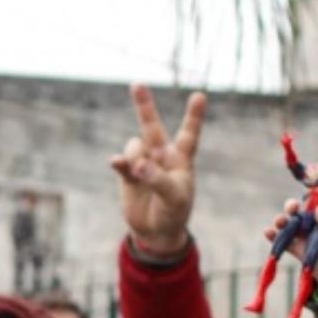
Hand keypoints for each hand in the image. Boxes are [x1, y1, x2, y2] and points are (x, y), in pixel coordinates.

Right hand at [111, 85, 204, 257]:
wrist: (156, 233)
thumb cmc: (173, 213)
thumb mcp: (173, 198)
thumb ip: (158, 179)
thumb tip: (137, 164)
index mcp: (181, 160)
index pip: (188, 134)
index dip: (194, 116)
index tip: (200, 95)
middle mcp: (162, 157)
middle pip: (152, 127)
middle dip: (144, 105)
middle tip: (137, 84)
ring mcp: (143, 164)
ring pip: (135, 146)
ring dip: (135, 155)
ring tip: (139, 173)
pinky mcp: (128, 175)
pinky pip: (121, 162)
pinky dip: (120, 162)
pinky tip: (116, 163)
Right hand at [264, 197, 317, 299]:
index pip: (317, 199)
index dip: (311, 195)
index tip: (307, 196)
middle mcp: (312, 221)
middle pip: (299, 209)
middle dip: (292, 207)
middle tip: (292, 208)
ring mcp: (302, 234)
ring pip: (288, 223)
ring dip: (282, 220)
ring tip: (280, 221)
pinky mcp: (295, 248)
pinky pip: (283, 241)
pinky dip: (273, 237)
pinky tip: (268, 233)